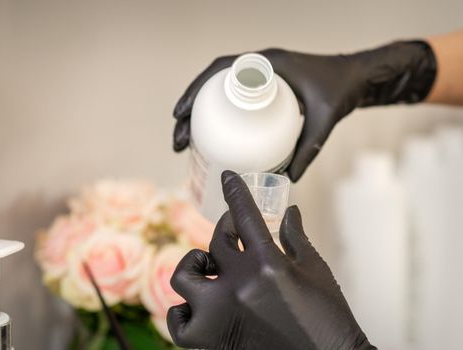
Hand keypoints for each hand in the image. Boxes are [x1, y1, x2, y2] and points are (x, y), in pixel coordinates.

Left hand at [167, 170, 375, 349]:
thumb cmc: (327, 320)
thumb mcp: (316, 272)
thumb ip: (297, 238)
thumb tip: (289, 212)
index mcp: (268, 264)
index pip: (245, 215)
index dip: (235, 191)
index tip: (228, 178)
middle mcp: (239, 285)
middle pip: (216, 241)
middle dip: (225, 229)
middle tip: (233, 232)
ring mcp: (221, 313)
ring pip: (184, 276)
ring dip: (194, 266)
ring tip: (208, 269)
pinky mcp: (211, 340)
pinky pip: (178, 321)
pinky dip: (183, 312)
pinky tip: (197, 307)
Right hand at [173, 42, 435, 180]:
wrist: (360, 79)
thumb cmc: (343, 90)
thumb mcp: (325, 120)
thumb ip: (310, 148)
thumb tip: (287, 180)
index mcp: (268, 64)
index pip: (221, 69)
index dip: (196, 89)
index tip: (181, 114)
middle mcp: (260, 67)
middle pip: (214, 85)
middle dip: (192, 111)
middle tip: (180, 140)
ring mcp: (262, 78)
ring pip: (222, 94)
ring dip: (202, 116)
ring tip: (190, 143)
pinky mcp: (267, 90)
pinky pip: (236, 99)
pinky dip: (222, 116)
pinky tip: (217, 139)